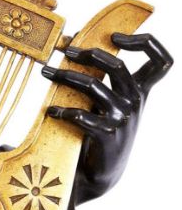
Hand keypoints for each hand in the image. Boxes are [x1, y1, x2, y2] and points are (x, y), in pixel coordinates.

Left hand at [41, 34, 172, 209]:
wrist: (102, 174)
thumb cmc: (101, 131)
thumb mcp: (109, 102)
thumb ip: (99, 75)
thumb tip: (72, 40)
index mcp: (140, 91)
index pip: (162, 61)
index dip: (145, 42)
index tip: (116, 36)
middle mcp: (136, 102)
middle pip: (117, 65)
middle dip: (88, 53)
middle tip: (64, 51)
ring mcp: (123, 119)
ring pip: (93, 86)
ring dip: (65, 76)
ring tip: (46, 72)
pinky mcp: (107, 135)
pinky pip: (81, 116)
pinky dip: (62, 111)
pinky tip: (49, 111)